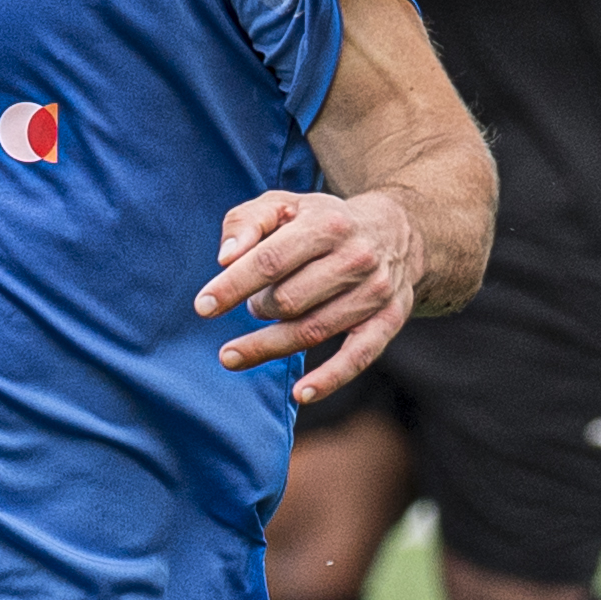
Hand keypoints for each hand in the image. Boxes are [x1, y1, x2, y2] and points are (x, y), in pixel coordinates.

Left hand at [197, 186, 425, 400]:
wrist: (397, 232)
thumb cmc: (323, 221)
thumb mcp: (284, 205)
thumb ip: (247, 222)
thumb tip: (226, 258)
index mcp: (326, 224)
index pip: (271, 260)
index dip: (233, 286)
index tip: (203, 307)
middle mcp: (355, 258)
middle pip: (289, 300)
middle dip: (257, 310)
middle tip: (250, 309)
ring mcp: (375, 292)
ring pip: (314, 330)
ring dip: (269, 345)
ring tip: (234, 353)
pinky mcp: (389, 320)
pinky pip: (358, 357)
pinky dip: (330, 378)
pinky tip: (302, 394)